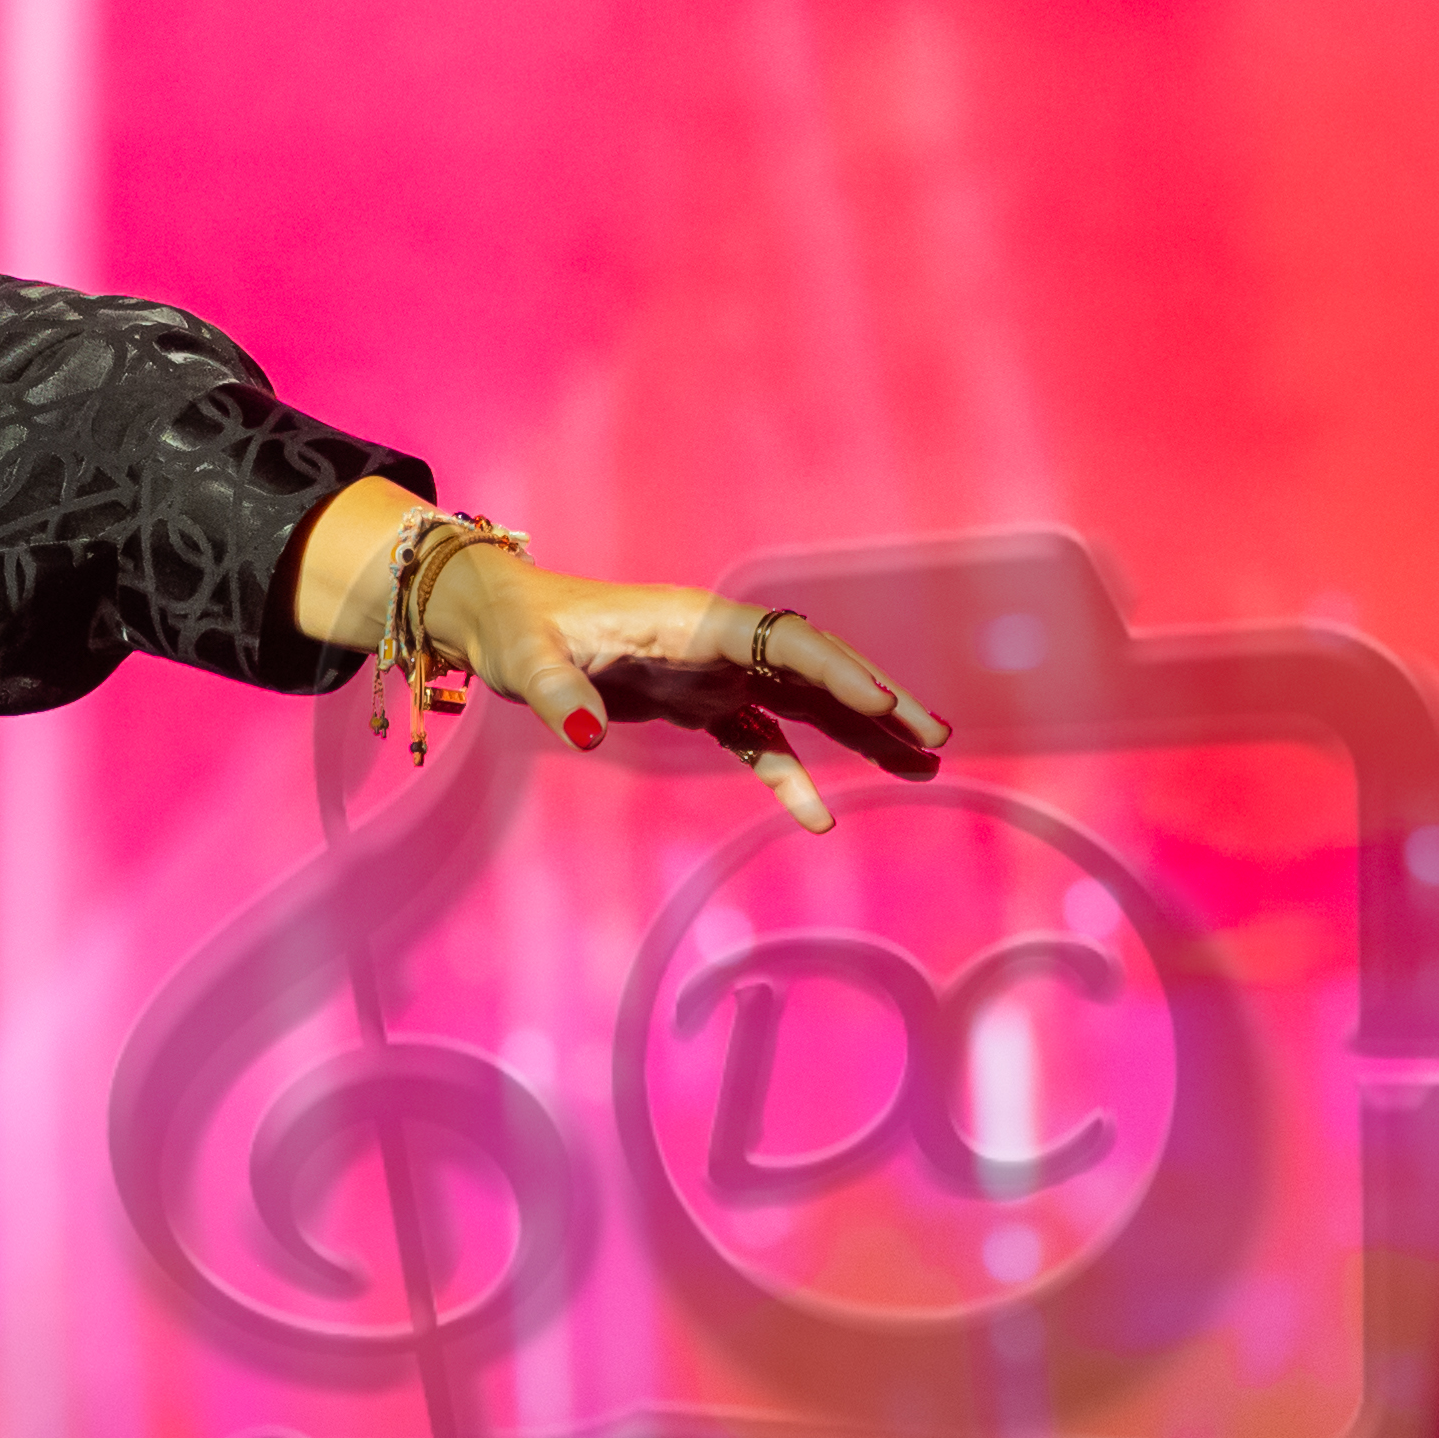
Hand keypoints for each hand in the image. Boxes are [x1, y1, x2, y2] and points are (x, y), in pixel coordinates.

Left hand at [428, 548, 948, 831]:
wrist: (502, 624)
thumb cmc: (516, 632)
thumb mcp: (525, 661)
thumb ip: (555, 692)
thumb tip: (581, 730)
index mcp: (693, 620)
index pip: (783, 641)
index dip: (834, 670)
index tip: (881, 703)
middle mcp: (717, 641)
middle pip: (815, 667)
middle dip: (875, 700)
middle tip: (935, 737)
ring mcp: (714, 672)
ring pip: (804, 701)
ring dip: (858, 732)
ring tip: (920, 763)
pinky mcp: (700, 702)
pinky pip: (761, 738)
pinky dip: (791, 772)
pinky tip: (818, 817)